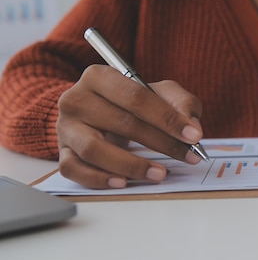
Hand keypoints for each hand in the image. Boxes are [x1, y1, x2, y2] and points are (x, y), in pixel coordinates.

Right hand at [56, 64, 204, 188]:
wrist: (97, 110)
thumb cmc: (132, 102)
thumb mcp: (159, 93)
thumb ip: (180, 103)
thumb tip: (192, 127)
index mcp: (99, 77)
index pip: (136, 97)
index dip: (168, 118)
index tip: (194, 135)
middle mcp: (76, 99)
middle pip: (122, 123)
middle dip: (162, 143)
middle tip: (189, 156)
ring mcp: (66, 128)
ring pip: (94, 150)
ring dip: (131, 166)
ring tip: (159, 174)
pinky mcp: (62, 152)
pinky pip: (74, 169)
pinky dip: (99, 179)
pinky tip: (123, 183)